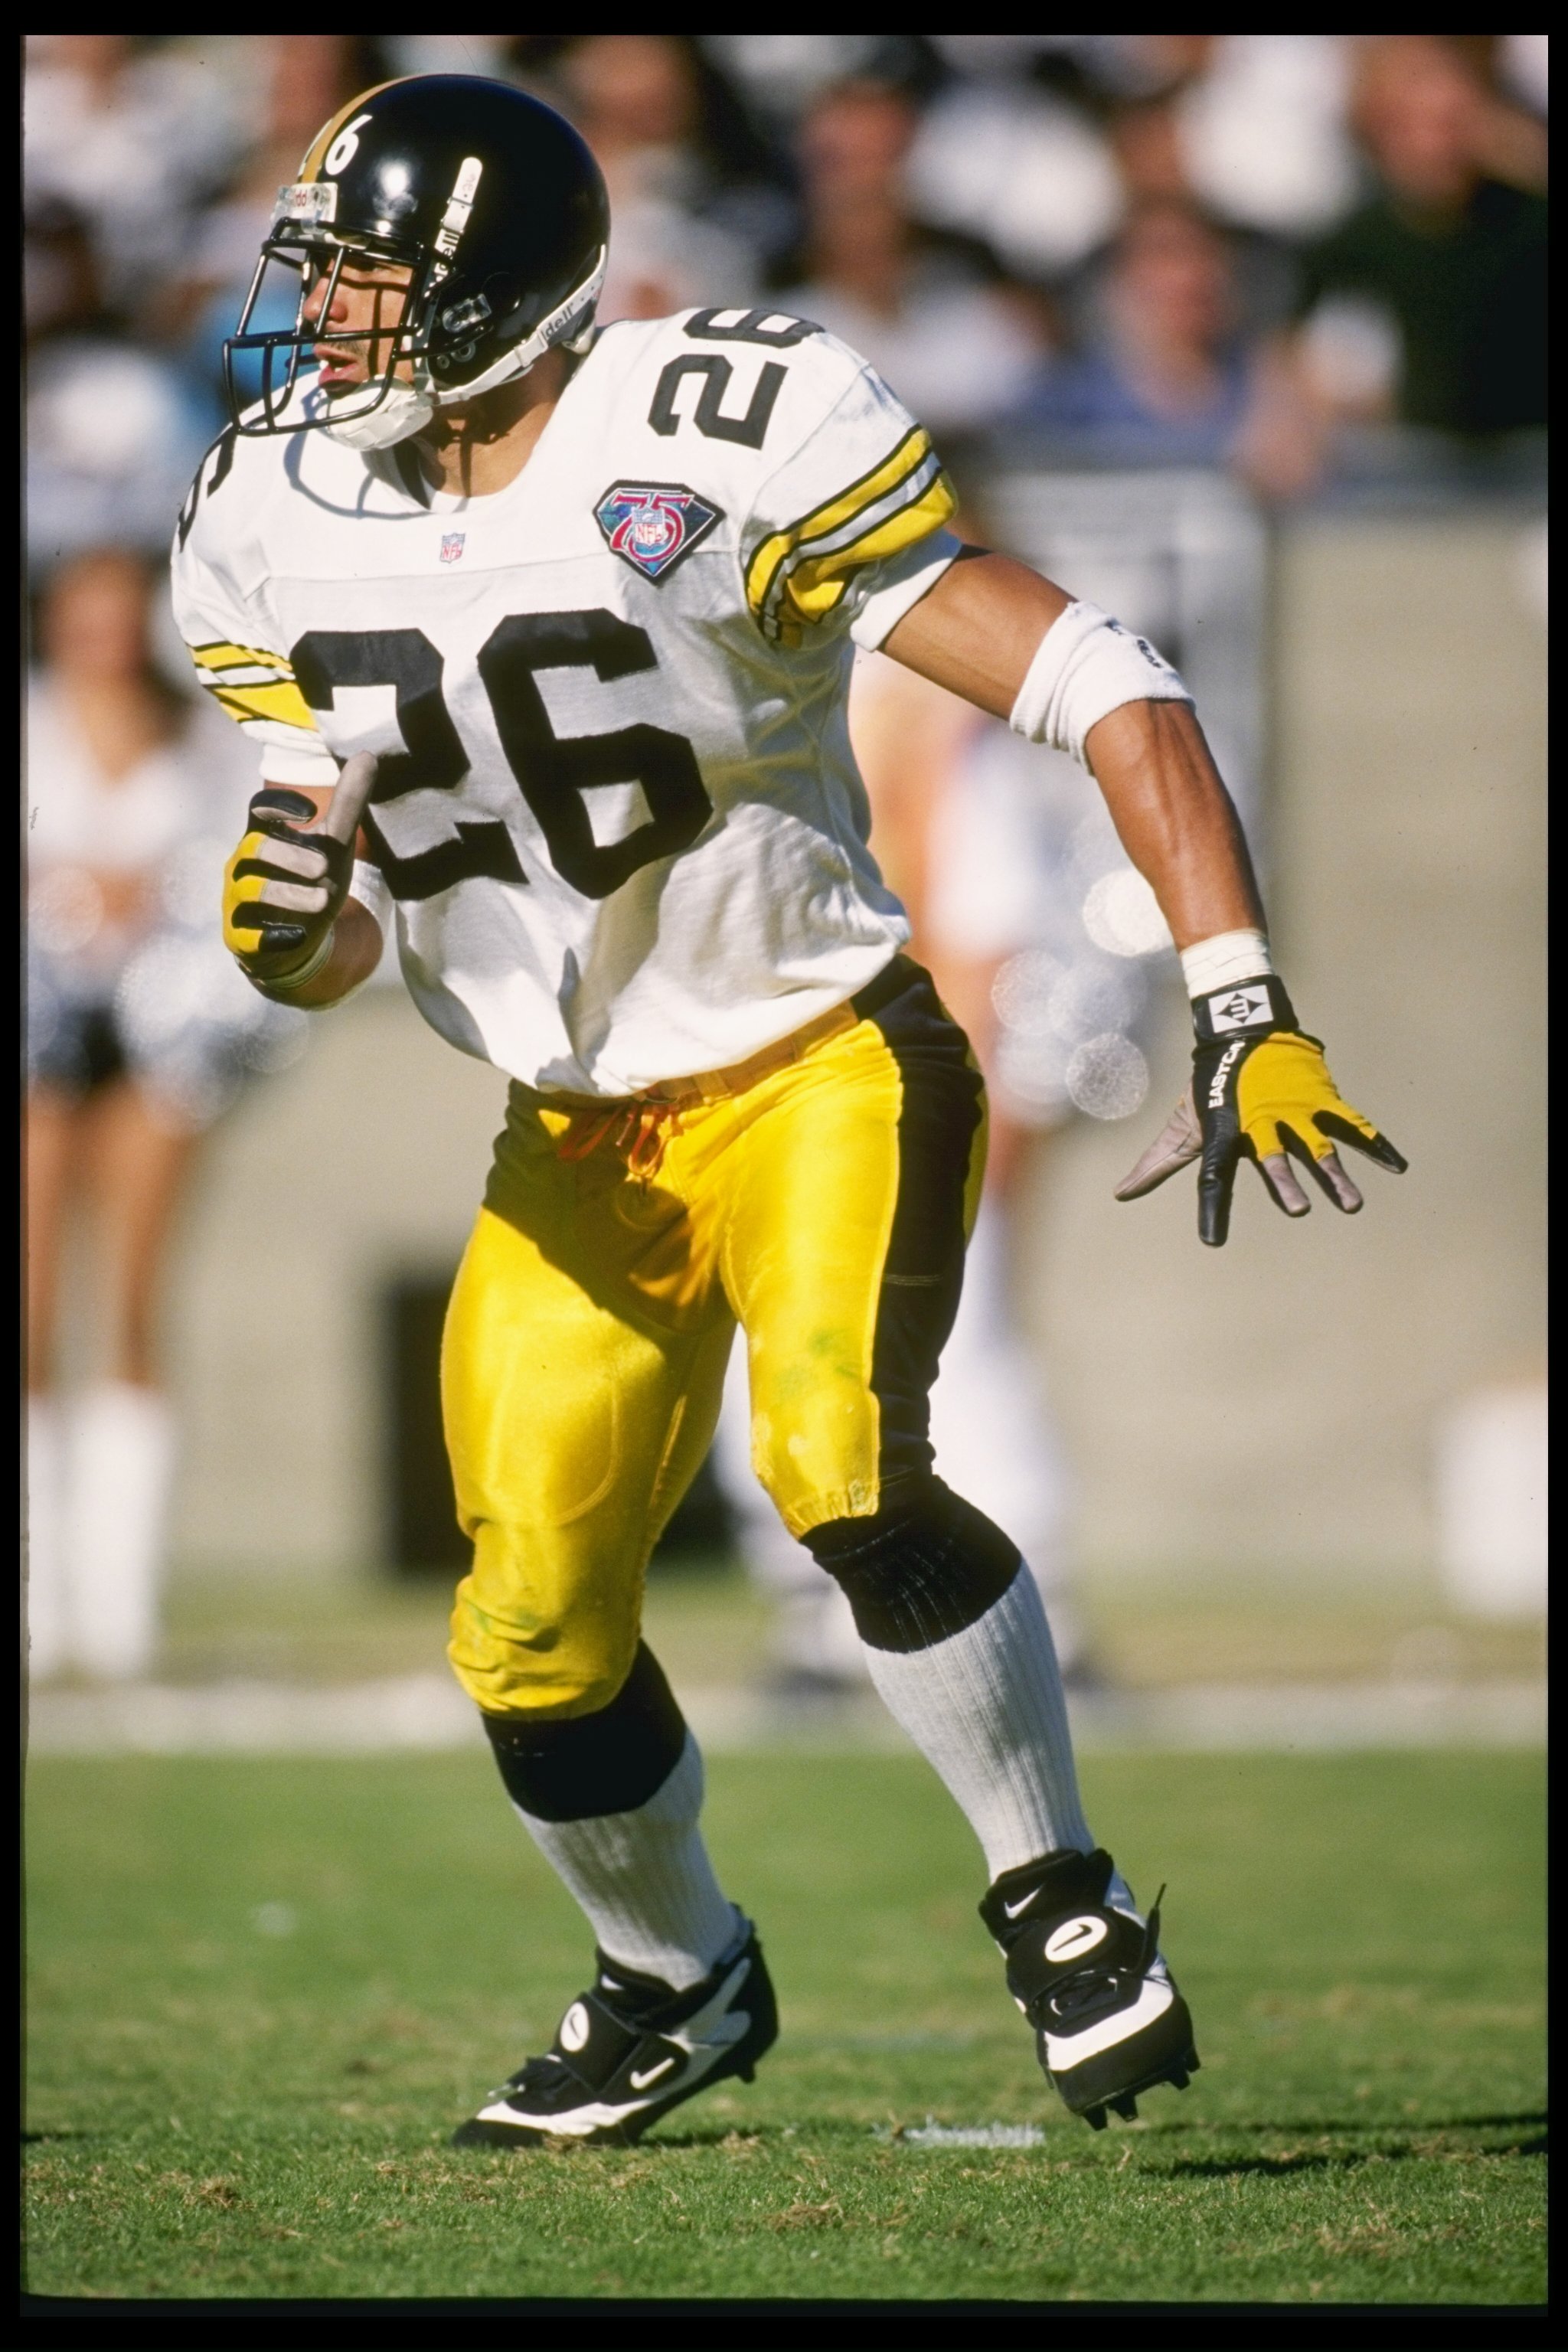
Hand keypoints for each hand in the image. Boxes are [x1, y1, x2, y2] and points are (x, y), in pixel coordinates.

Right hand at [222, 754, 377, 993]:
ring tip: (323, 900)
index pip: (258, 810)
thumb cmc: (313, 880)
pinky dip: (274, 936)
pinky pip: (248, 936)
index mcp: (264, 835)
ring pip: (251, 889)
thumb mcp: (335, 844)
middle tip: (324, 867)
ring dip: (288, 894)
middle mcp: (244, 865)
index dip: (279, 806)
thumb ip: (348, 804)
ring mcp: (238, 901)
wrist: (298, 941)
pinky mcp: (241, 938)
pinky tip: (300, 936)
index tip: (312, 811)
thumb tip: (369, 755)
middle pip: (254, 848)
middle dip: (289, 856)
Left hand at [1116, 977, 1405, 1246]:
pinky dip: (1376, 1144)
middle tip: (1298, 1209)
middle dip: (1285, 1182)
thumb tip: (1120, 1195)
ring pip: (1318, 1147)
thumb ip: (1158, 1163)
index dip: (1212, 1210)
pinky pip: (1353, 1125)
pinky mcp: (1321, 1098)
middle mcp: (1261, 1124)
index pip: (1214, 1179)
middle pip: (1274, 1159)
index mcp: (1225, 1134)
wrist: (1242, 1029)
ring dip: (1336, 1175)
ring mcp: (1294, 1110)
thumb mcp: (1183, 1123)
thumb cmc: (1209, 1085)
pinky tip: (1397, 1166)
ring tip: (1352, 1205)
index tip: (1212, 1241)